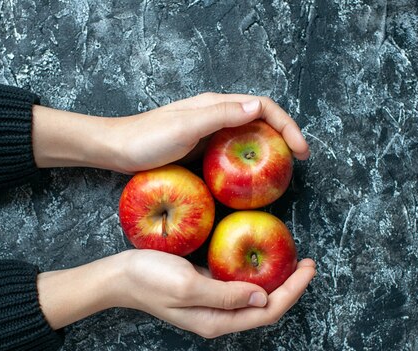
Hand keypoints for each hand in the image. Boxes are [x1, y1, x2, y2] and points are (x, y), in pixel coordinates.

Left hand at [32, 93, 309, 171]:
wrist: (116, 149)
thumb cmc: (146, 139)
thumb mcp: (185, 127)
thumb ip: (220, 115)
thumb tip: (257, 107)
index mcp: (216, 104)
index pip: (263, 107)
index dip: (287, 125)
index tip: (301, 151)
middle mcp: (216, 114)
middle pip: (260, 120)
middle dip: (284, 137)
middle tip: (298, 163)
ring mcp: (209, 131)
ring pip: (248, 136)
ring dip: (268, 149)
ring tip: (281, 171)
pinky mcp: (201, 148)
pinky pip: (233, 152)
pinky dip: (248, 161)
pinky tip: (250, 178)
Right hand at [36, 250, 316, 337]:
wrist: (119, 275)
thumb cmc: (150, 278)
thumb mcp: (188, 285)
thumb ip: (226, 293)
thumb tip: (262, 296)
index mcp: (217, 320)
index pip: (267, 311)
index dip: (292, 292)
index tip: (309, 268)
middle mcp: (219, 316)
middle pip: (266, 307)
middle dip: (291, 287)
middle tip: (309, 263)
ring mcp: (213, 303)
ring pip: (255, 297)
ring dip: (277, 281)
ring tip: (294, 261)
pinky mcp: (206, 288)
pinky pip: (240, 286)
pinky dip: (257, 274)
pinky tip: (262, 258)